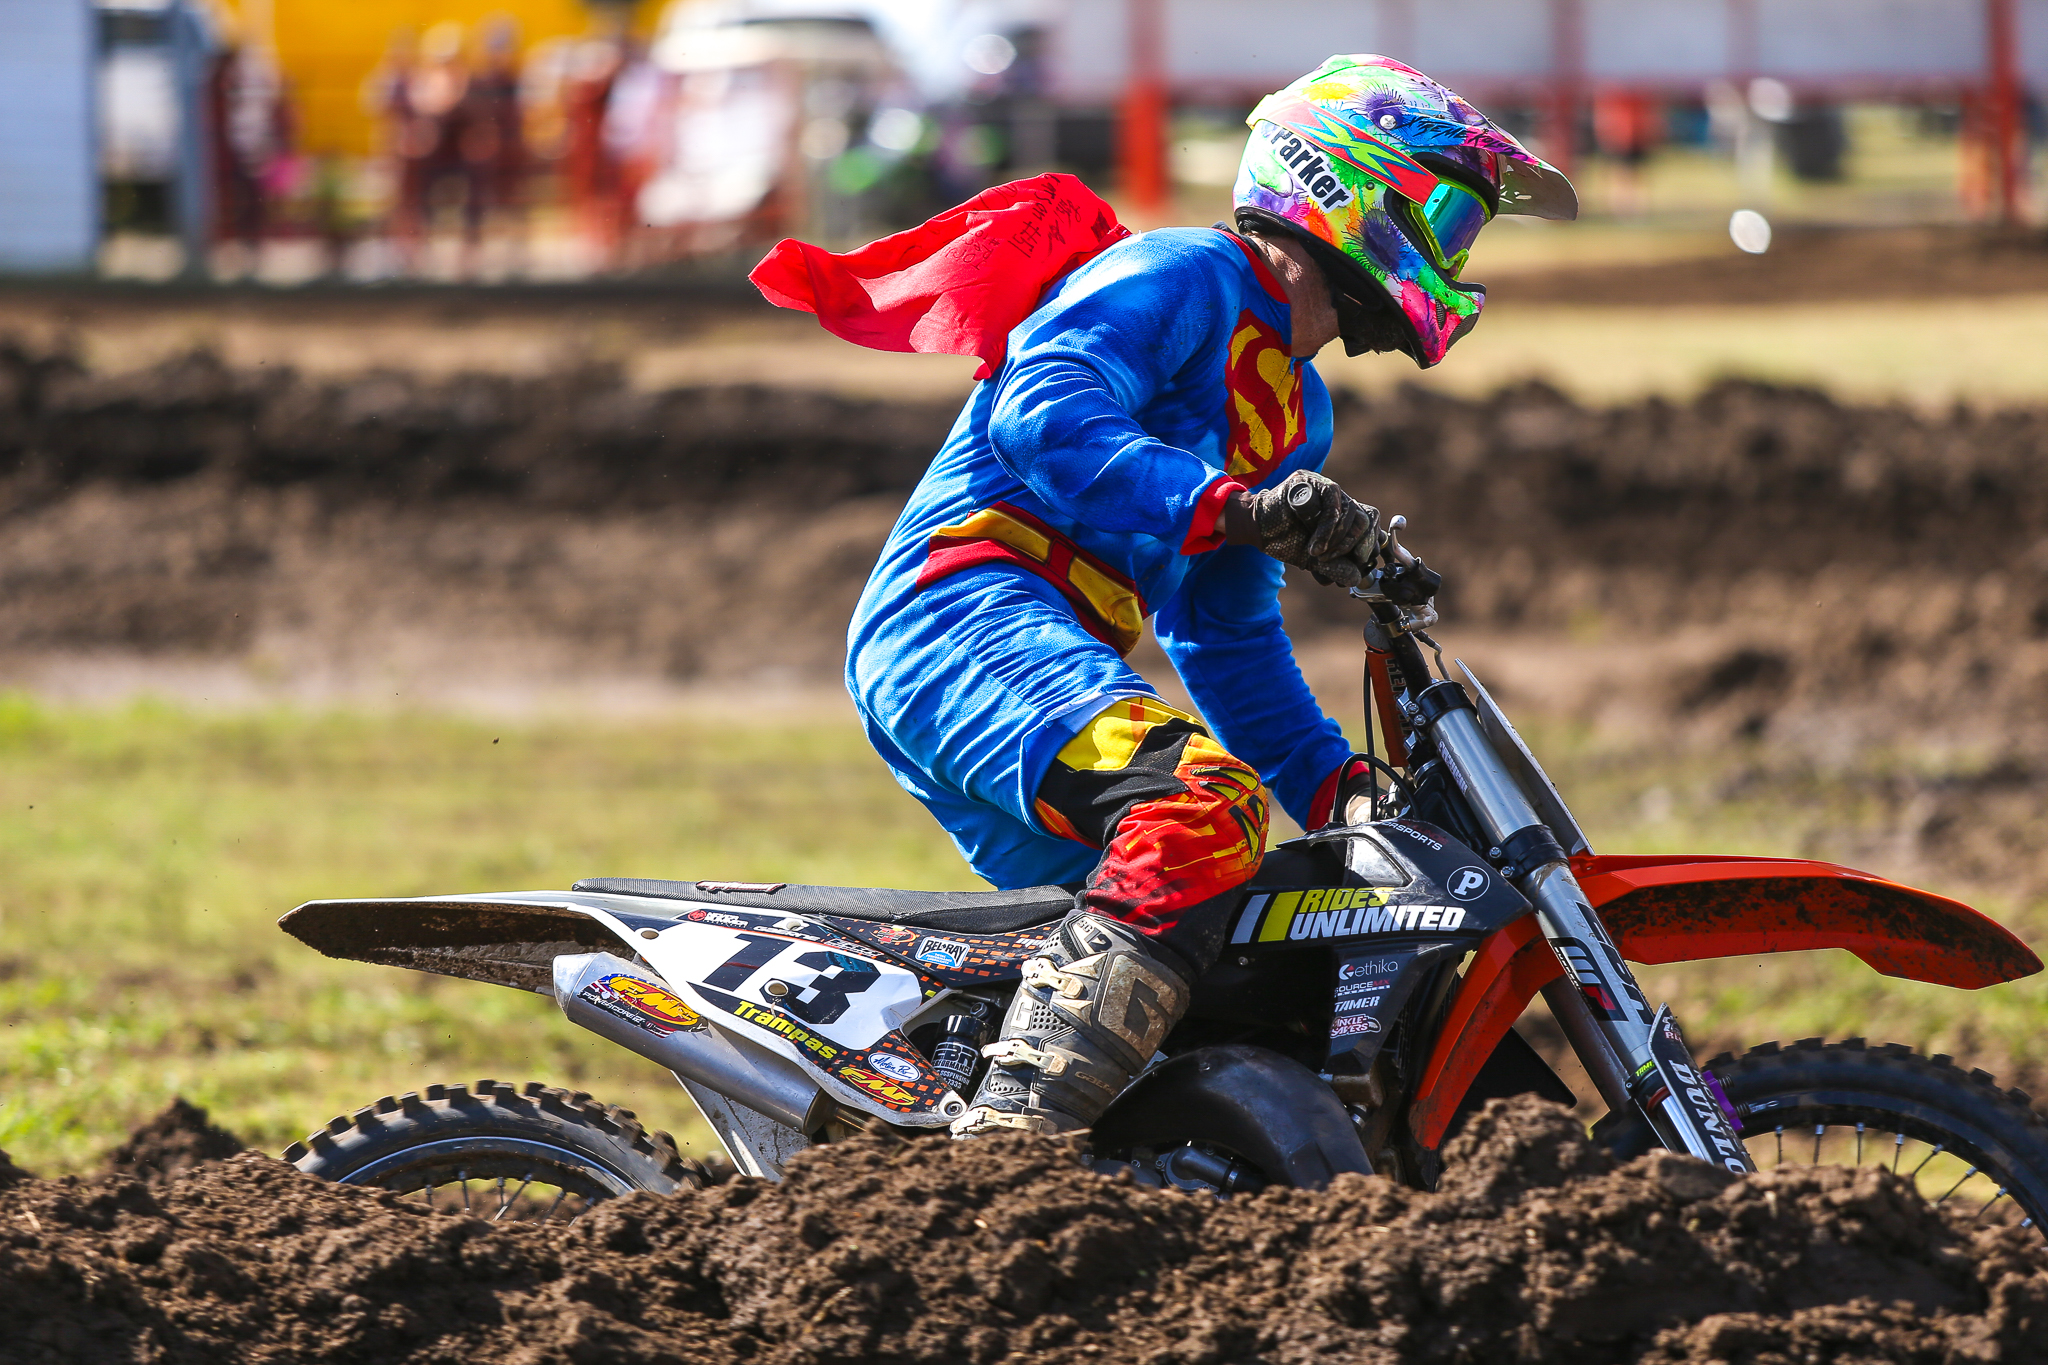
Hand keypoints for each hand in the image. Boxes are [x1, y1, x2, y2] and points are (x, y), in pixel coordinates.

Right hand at [1228, 471, 1384, 587]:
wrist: (1257, 529)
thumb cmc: (1286, 540)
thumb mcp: (1314, 559)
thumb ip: (1336, 567)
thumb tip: (1356, 579)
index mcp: (1344, 513)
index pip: (1370, 523)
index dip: (1369, 544)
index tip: (1359, 564)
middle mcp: (1338, 497)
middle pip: (1365, 517)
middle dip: (1355, 545)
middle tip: (1336, 561)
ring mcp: (1324, 486)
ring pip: (1351, 511)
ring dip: (1338, 540)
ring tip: (1318, 555)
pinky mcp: (1311, 480)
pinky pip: (1332, 503)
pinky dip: (1327, 530)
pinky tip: (1315, 546)